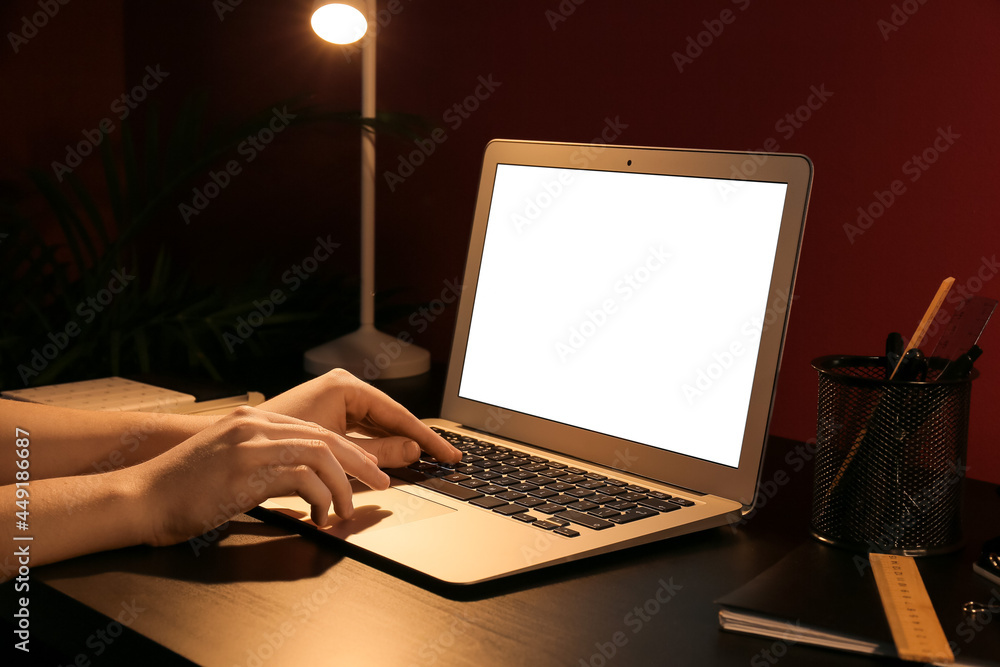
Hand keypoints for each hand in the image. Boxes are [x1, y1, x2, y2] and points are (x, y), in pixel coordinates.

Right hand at [135, 406, 389, 546]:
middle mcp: (254, 425)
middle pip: (327, 438)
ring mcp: (251, 444)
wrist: (139, 498)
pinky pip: (304, 478)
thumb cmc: (180, 491)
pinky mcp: (247, 470)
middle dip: (360, 462)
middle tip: (382, 483)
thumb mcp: (226, 465)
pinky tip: (317, 516)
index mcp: (251, 420)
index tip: (366, 468)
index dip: (347, 450)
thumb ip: (261, 462)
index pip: (314, 429)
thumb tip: (298, 480)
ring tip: (346, 510)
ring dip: (343, 485)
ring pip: (322, 455)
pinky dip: (320, 498)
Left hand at [257, 368, 461, 467]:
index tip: (448, 453)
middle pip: (392, 418)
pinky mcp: (329, 413)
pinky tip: (396, 460)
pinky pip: (364, 430)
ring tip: (428, 462)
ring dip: (399, 445)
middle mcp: (343, 387)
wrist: (233, 453)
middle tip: (446, 459)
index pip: (399, 413)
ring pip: (379, 426)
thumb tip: (413, 450)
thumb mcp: (335, 451)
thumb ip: (378, 451)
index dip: (427, 437)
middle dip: (417, 440)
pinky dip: (379, 446)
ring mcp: (336, 399)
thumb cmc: (275, 446)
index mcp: (346, 386)